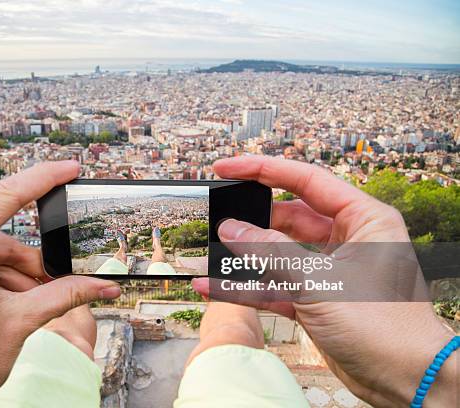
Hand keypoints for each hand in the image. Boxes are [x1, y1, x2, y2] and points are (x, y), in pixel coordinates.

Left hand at [0, 160, 120, 406]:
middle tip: (54, 280)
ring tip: (31, 300)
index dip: (43, 179)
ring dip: (12, 272)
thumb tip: (104, 285)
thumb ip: (67, 292)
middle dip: (29, 260)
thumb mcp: (20, 320)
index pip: (5, 197)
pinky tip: (6, 299)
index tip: (68, 167)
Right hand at [193, 156, 455, 407]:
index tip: (227, 166)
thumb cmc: (383, 327)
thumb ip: (270, 252)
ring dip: (246, 257)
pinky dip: (249, 287)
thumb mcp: (319, 281)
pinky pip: (276, 284)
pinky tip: (217, 286)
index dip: (262, 170)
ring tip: (212, 254)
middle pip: (287, 216)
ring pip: (278, 253)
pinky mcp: (317, 298)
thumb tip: (231, 228)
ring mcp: (330, 269)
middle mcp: (347, 238)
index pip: (305, 180)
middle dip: (251, 219)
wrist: (406, 381)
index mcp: (363, 218)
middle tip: (218, 215)